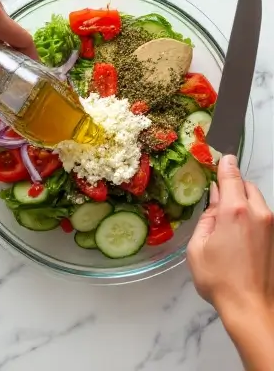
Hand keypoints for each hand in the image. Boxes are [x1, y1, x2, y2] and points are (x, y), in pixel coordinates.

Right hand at [189, 155, 273, 312]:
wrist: (252, 309)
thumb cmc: (219, 280)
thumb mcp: (198, 246)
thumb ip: (207, 216)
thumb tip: (214, 197)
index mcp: (235, 211)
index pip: (231, 174)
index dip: (224, 163)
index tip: (217, 155)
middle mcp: (258, 214)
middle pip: (247, 185)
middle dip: (233, 185)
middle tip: (216, 194)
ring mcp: (271, 227)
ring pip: (257, 201)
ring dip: (243, 201)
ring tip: (226, 218)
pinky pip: (263, 217)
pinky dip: (251, 216)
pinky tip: (238, 233)